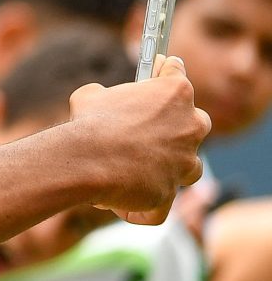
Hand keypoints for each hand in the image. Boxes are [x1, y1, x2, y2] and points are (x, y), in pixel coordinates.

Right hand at [69, 57, 209, 223]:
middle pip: (194, 124)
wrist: (86, 160)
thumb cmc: (89, 123)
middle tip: (142, 132)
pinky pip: (160, 208)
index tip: (159, 70)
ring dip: (167, 170)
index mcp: (175, 93)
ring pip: (188, 167)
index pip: (177, 74)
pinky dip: (142, 209)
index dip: (164, 73)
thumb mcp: (90, 95)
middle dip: (175, 129)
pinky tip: (117, 203)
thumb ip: (106, 96)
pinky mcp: (170, 194)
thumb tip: (100, 101)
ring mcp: (185, 162)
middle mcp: (190, 126)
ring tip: (133, 172)